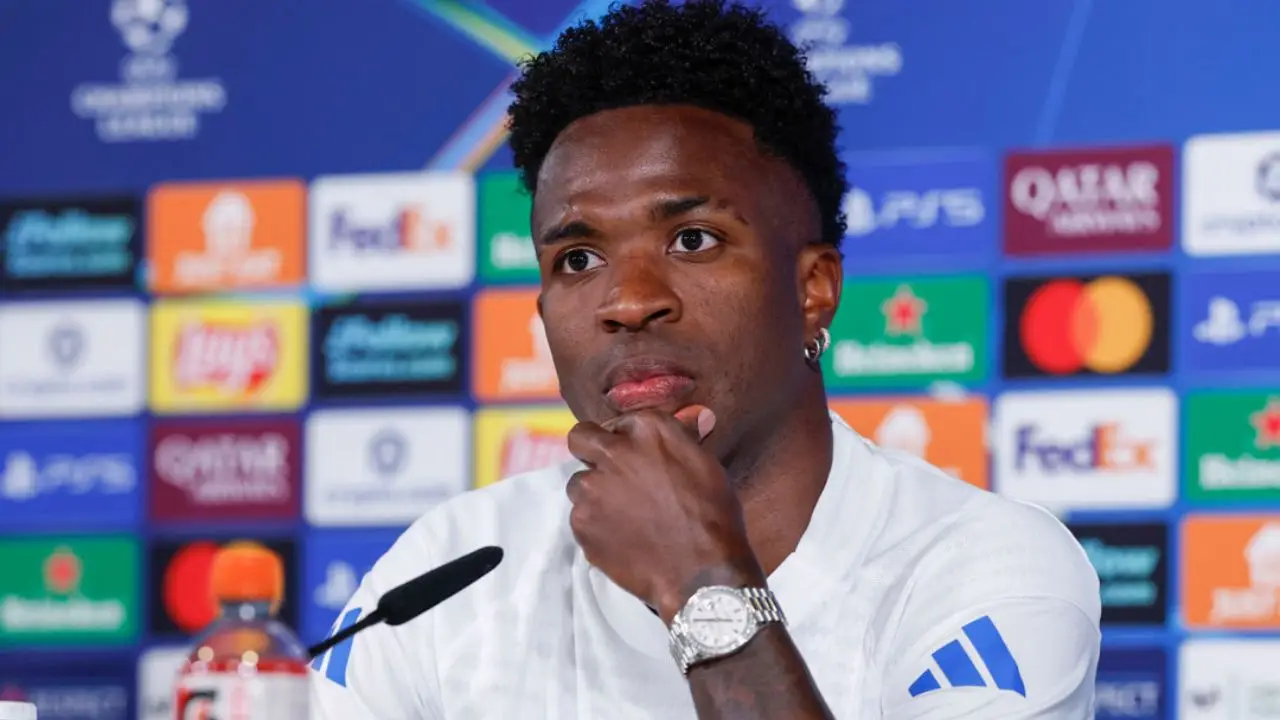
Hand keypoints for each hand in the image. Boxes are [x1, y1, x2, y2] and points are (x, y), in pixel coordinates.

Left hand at [565, 406, 764, 622]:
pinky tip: (621, 538)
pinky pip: (580, 517)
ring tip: (622, 516)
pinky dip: (595, 526)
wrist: (702, 572)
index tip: (634, 457)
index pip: (619, 423)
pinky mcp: (581, 522)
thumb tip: (695, 416)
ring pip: (578, 483)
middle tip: (608, 473)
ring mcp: (592, 488)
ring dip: (594, 494)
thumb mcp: (706, 466)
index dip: (625, 440)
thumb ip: (684, 440)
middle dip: (590, 451)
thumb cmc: (713, 517)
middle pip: (581, 439)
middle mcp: (613, 452)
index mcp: (648, 430)